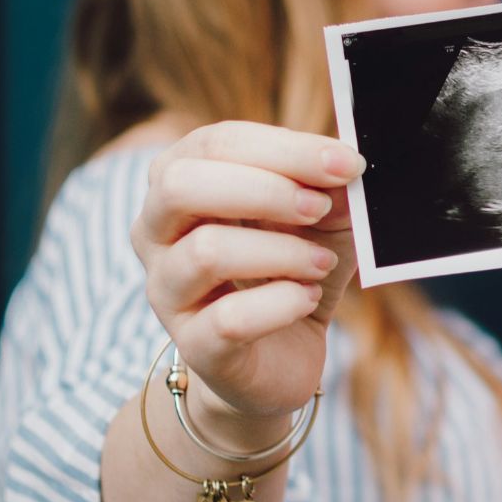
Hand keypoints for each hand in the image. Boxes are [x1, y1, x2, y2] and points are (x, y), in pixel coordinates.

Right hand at [131, 121, 365, 435]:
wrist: (280, 356)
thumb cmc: (291, 269)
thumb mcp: (320, 218)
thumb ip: (328, 186)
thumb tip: (345, 163)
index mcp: (180, 181)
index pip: (215, 144)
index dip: (284, 148)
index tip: (345, 163)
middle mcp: (156, 232)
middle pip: (182, 186)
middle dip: (265, 190)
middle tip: (319, 207)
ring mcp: (167, 291)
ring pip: (206, 252)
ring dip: (281, 251)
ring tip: (321, 263)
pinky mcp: (194, 345)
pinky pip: (229, 319)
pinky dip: (282, 303)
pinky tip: (307, 298)